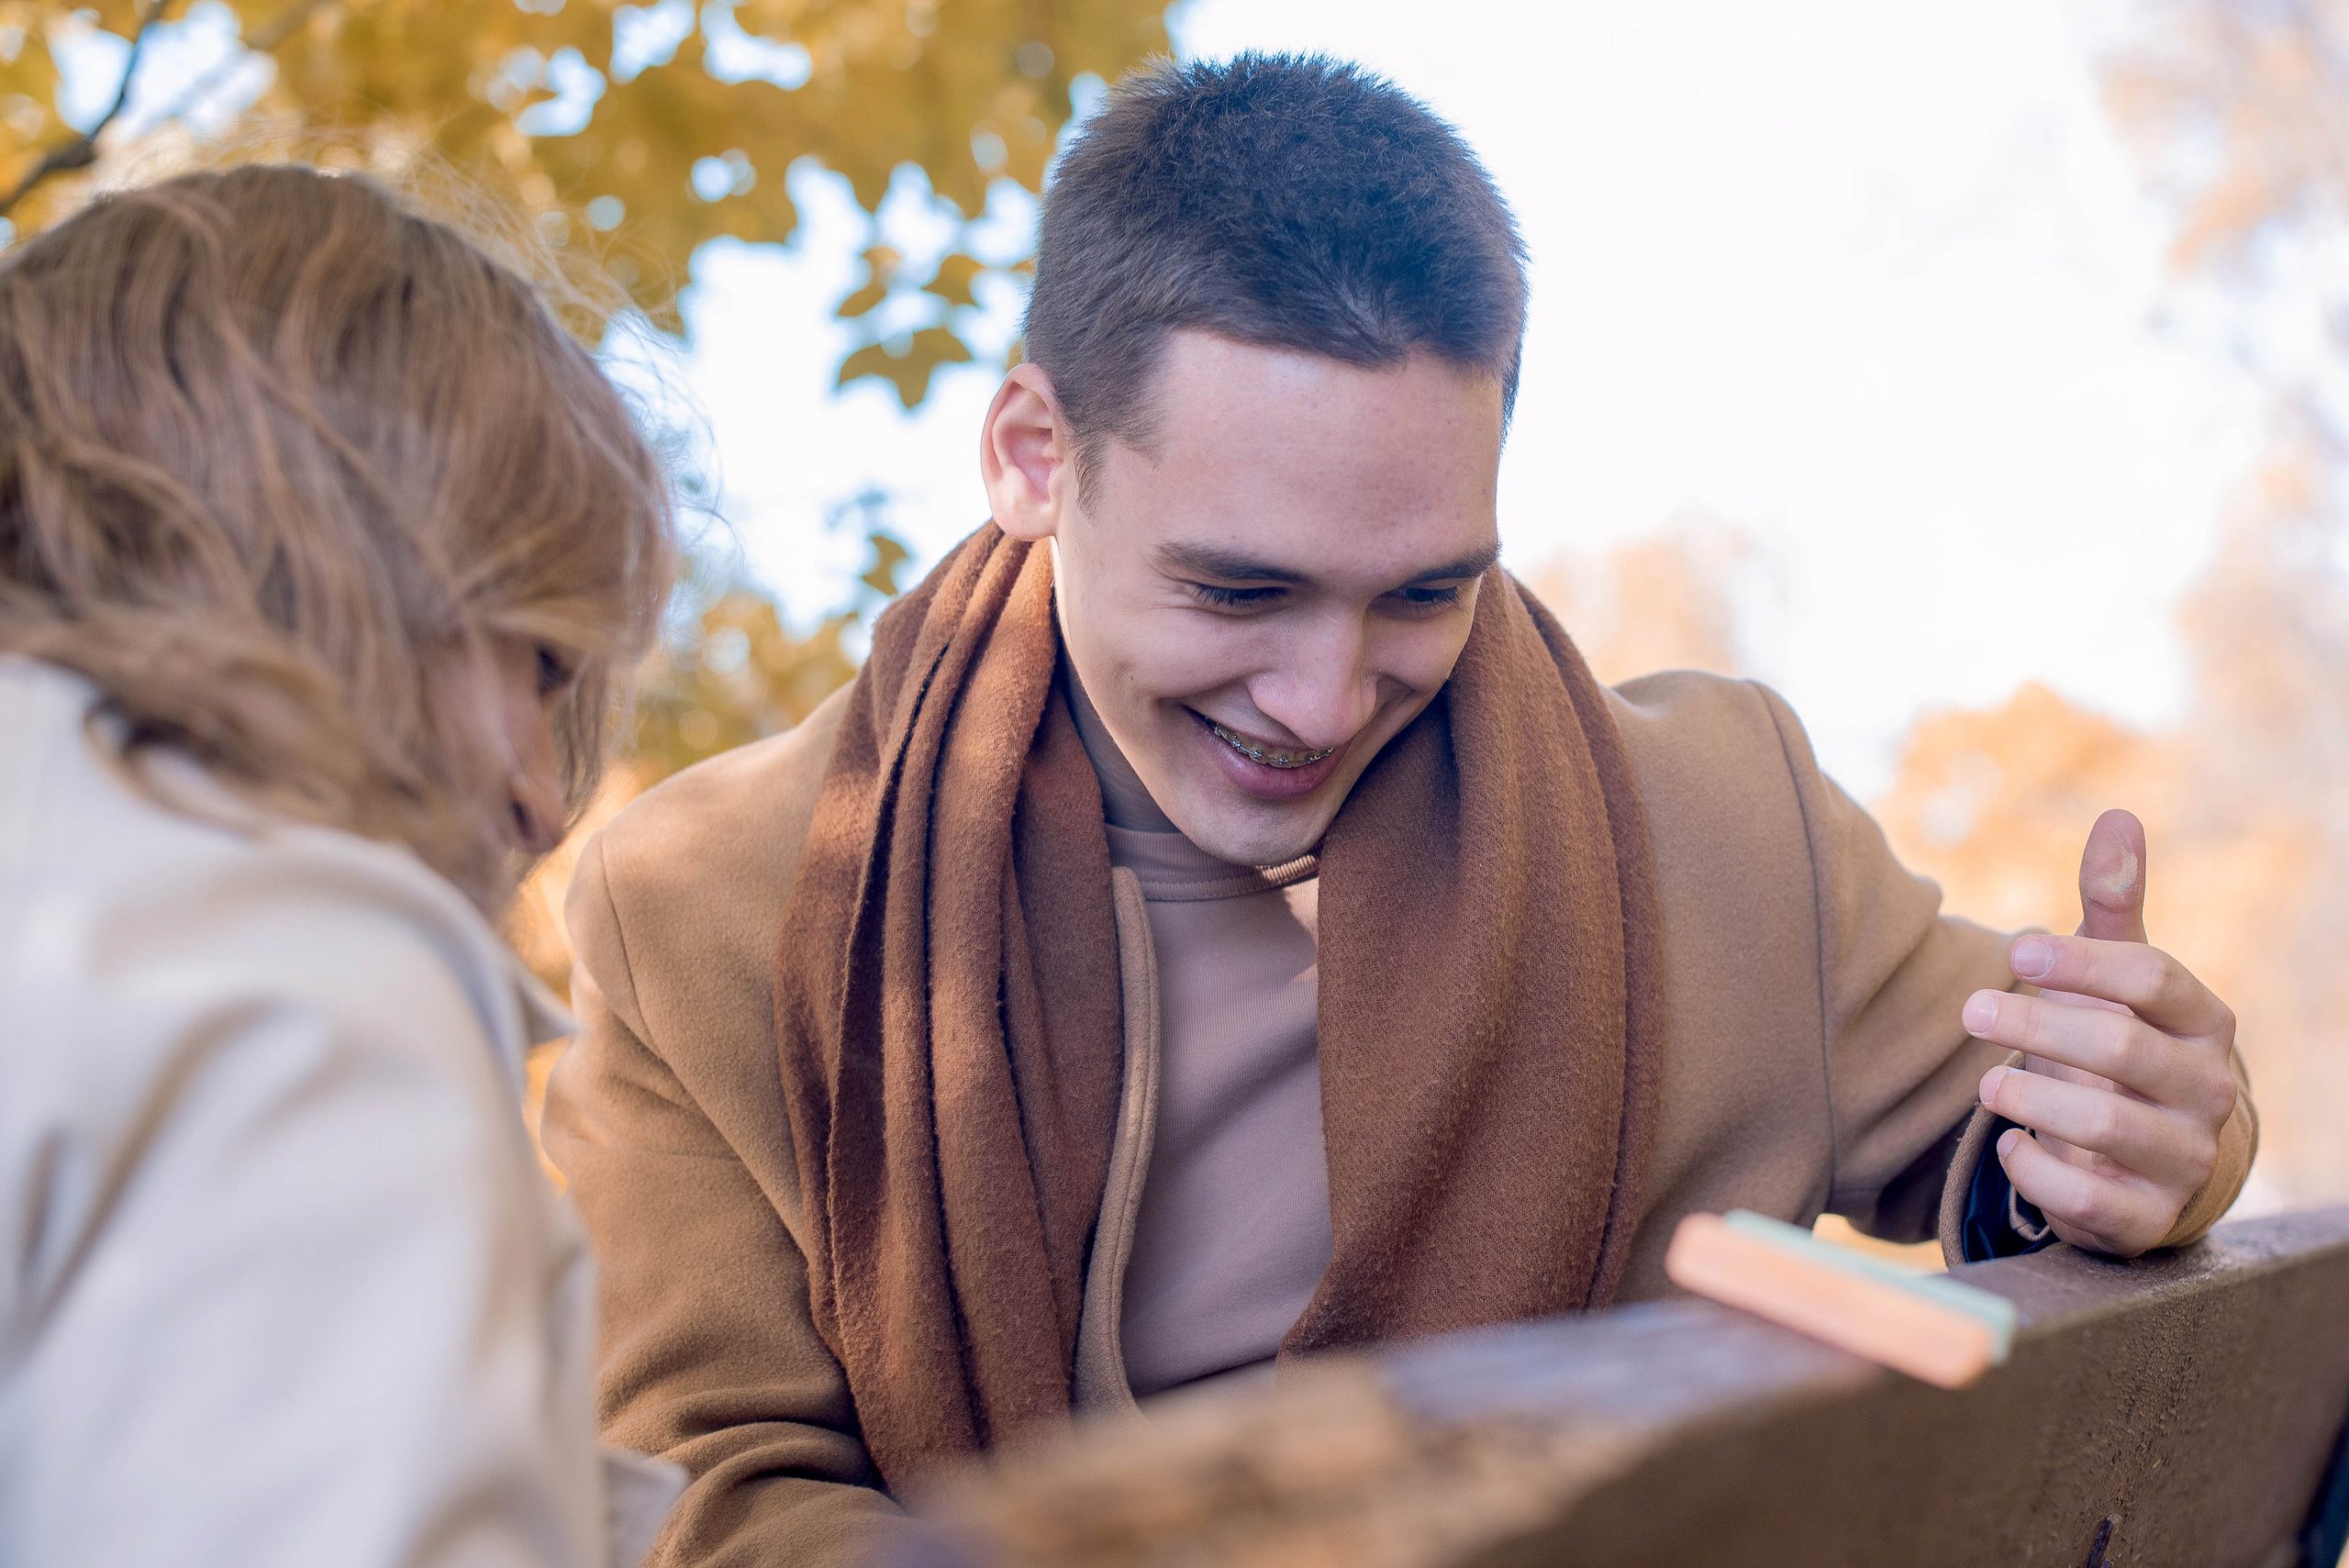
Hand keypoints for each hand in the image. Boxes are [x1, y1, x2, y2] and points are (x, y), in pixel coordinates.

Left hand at [1959, 809, 2237, 1256]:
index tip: (2012, 951)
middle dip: (2038, 1026)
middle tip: (1971, 1010)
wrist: (2149, 1158)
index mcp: (2205, 1022)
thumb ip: (2114, 903)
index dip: (2079, 962)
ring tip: (1987, 1083)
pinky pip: (2089, 1197)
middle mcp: (2208, 1091)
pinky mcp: (2148, 1219)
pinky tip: (2010, 1145)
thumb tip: (2118, 813)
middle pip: (2123, 1049)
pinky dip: (2036, 1170)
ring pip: (2106, 1123)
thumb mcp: (2119, 975)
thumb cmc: (2123, 1042)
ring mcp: (2184, 1159)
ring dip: (2031, 1096)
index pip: (2153, 979)